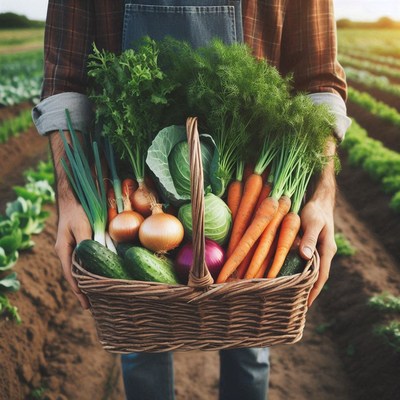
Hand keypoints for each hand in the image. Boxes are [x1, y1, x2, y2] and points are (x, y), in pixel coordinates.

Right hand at [49, 130, 91, 308]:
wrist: (74, 194)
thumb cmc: (77, 210)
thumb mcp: (82, 226)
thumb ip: (88, 243)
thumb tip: (95, 261)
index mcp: (64, 250)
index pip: (72, 276)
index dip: (80, 291)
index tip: (87, 305)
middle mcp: (67, 251)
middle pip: (75, 275)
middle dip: (84, 289)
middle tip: (96, 304)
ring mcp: (73, 246)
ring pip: (81, 267)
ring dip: (89, 280)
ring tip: (100, 293)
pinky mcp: (81, 240)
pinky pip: (86, 258)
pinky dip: (92, 267)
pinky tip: (101, 272)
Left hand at [299, 196, 336, 306]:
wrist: (319, 200)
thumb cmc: (316, 211)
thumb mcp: (313, 223)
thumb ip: (310, 238)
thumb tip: (305, 256)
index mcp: (327, 250)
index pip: (321, 276)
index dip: (314, 290)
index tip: (306, 305)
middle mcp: (324, 253)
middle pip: (317, 276)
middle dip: (308, 291)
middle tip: (296, 305)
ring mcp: (317, 250)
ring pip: (310, 270)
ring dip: (303, 282)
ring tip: (291, 295)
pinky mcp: (310, 246)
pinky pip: (305, 262)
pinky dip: (298, 271)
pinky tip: (288, 276)